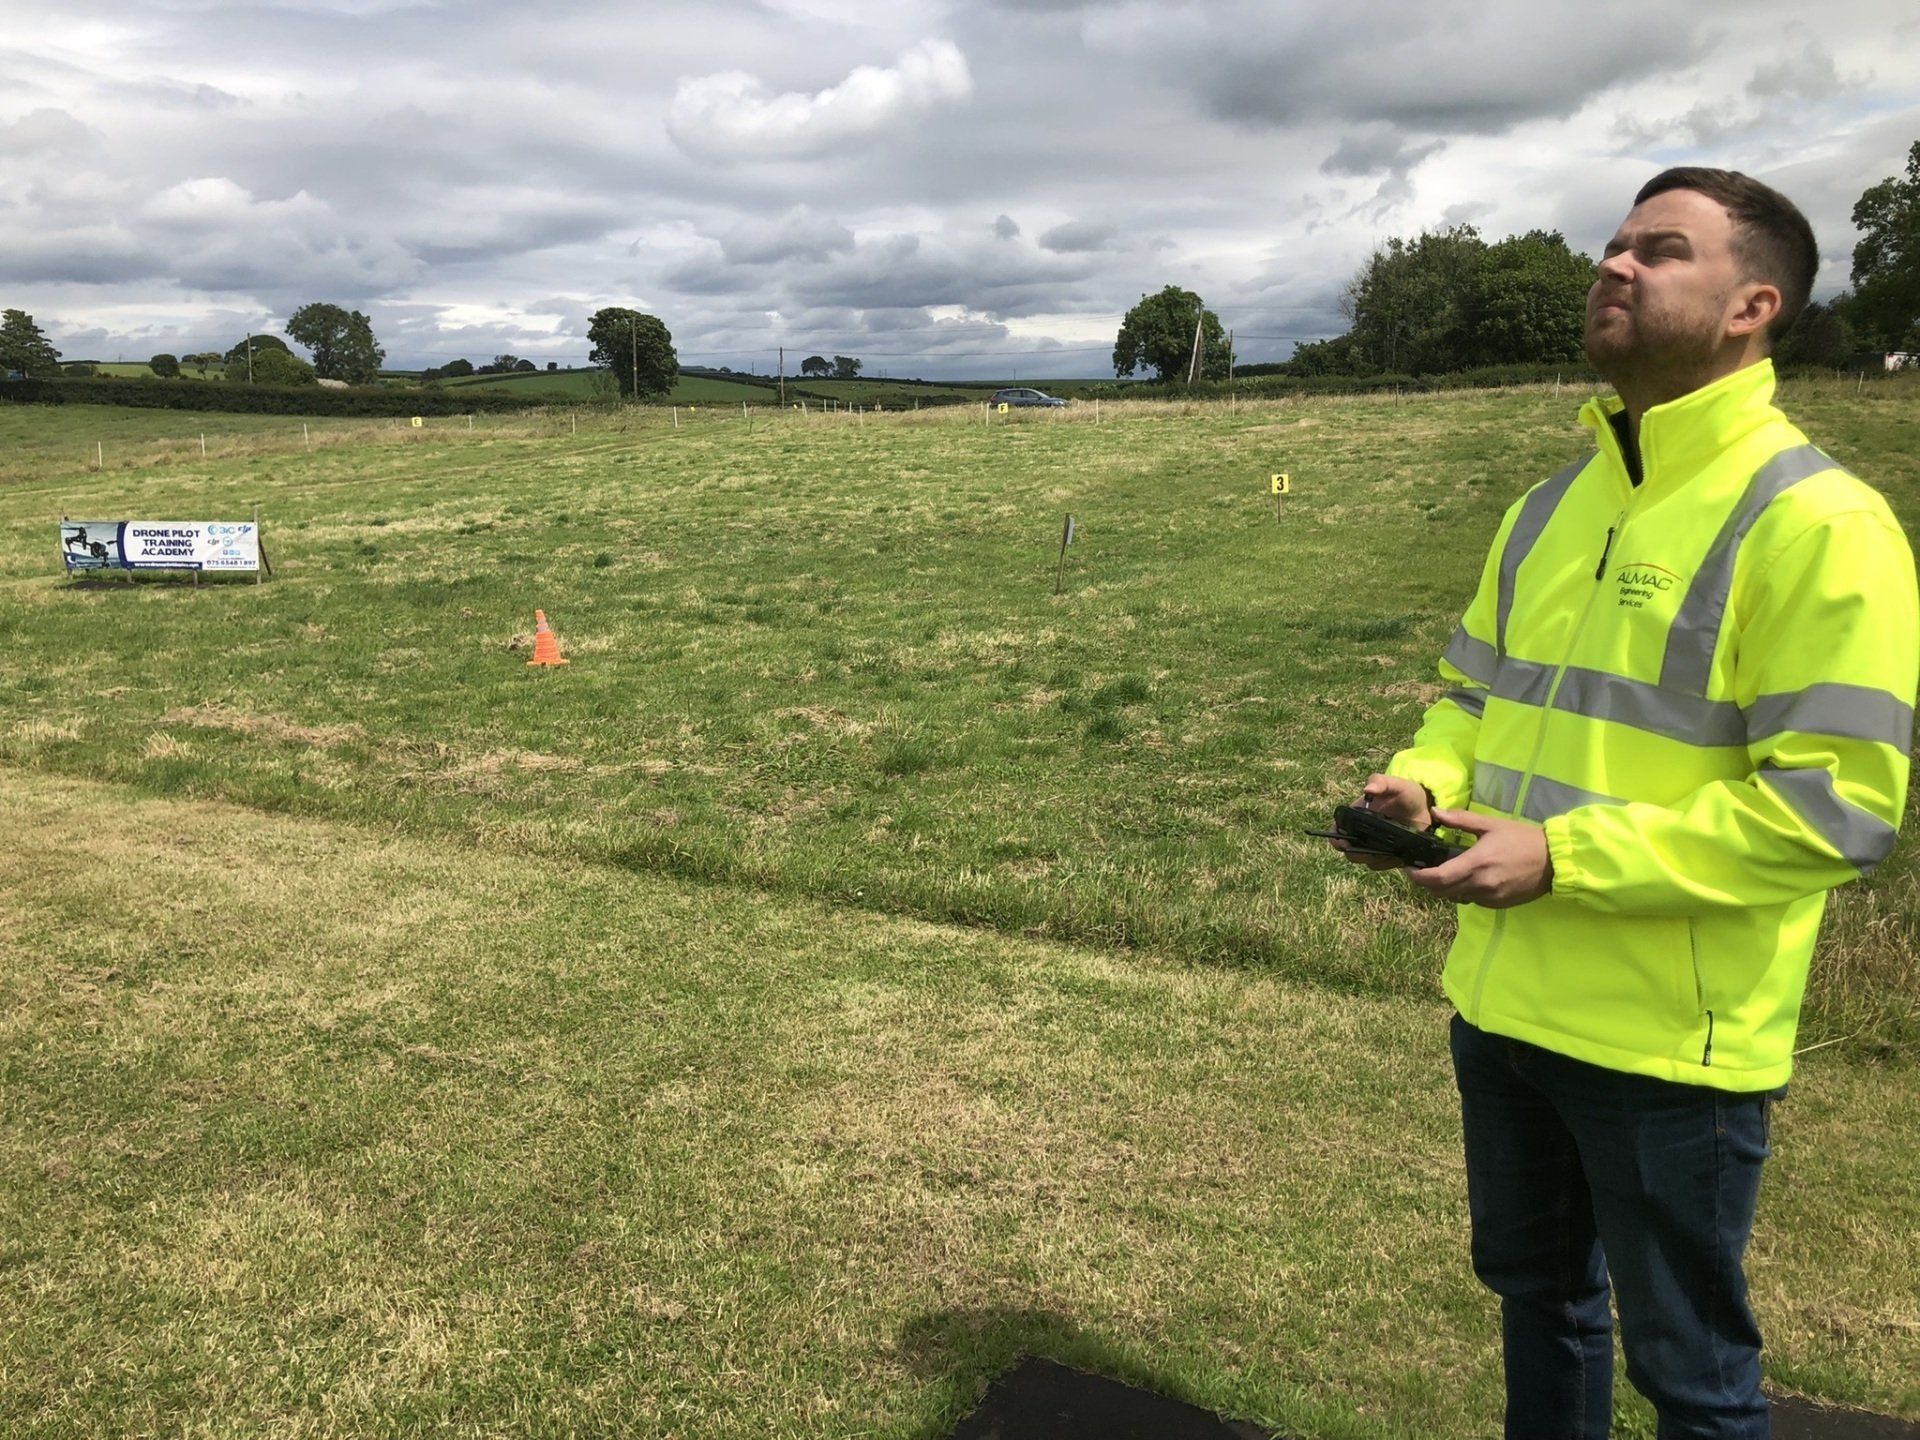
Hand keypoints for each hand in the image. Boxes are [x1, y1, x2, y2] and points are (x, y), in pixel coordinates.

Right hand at [1333, 774, 1432, 869]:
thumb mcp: (1396, 784)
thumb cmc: (1406, 793)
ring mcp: (1374, 846)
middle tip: (1367, 852)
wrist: (1424, 808)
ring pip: (1364, 860)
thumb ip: (1382, 782)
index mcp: (1356, 817)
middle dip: (1354, 853)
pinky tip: (1396, 855)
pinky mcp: (1387, 856)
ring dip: (1372, 858)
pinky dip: (1386, 862)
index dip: (1335, 838)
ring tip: (1386, 851)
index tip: (1342, 841)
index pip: (1337, 830)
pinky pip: (1381, 864)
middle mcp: (1361, 834)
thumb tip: (1367, 789)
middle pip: (1348, 850)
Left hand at [1406, 809, 1552, 907]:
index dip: (1418, 877)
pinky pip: (1472, 901)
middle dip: (1427, 883)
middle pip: (1442, 892)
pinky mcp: (1498, 904)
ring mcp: (1490, 897)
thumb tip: (1436, 812)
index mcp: (1476, 863)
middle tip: (1421, 871)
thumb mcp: (1491, 825)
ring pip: (1456, 898)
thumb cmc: (1523, 839)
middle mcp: (1481, 885)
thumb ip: (1461, 820)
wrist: (1554, 861)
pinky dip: (1463, 892)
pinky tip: (1467, 879)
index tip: (1408, 869)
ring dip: (1445, 889)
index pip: (1438, 878)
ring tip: (1444, 873)